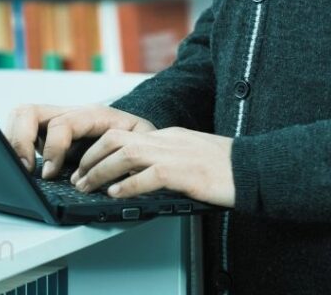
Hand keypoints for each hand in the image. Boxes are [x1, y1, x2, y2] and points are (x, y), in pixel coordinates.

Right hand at [4, 103, 156, 178]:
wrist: (138, 133)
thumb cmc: (140, 139)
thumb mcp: (142, 144)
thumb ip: (130, 154)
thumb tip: (115, 175)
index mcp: (92, 115)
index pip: (62, 123)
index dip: (53, 148)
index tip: (50, 173)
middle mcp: (69, 114)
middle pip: (29, 112)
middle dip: (21, 141)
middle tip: (25, 170)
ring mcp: (56, 121)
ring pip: (21, 116)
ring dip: (14, 141)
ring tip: (21, 168)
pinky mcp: (47, 133)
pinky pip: (21, 129)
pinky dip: (15, 146)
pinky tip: (22, 165)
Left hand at [69, 126, 234, 207]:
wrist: (252, 167)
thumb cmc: (225, 166)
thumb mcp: (189, 155)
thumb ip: (166, 159)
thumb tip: (143, 175)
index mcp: (166, 135)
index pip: (123, 134)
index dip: (99, 149)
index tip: (86, 164)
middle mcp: (166, 139)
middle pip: (117, 138)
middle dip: (91, 156)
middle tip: (78, 175)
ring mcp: (174, 153)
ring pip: (125, 154)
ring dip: (100, 171)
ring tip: (87, 185)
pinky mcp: (184, 173)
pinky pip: (148, 176)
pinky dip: (127, 186)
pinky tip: (115, 195)